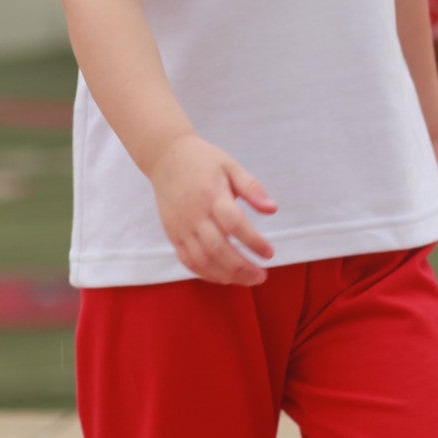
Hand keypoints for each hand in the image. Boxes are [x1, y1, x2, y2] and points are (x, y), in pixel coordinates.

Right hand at [149, 134, 277, 285]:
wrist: (165, 158)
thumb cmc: (203, 161)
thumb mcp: (231, 166)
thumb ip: (252, 188)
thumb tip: (272, 209)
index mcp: (212, 195)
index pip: (234, 224)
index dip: (253, 242)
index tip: (269, 253)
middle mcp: (195, 214)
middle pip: (218, 248)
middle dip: (241, 268)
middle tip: (261, 276)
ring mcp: (181, 227)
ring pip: (202, 260)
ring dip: (226, 275)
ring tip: (246, 280)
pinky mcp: (172, 234)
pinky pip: (187, 261)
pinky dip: (206, 273)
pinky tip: (224, 277)